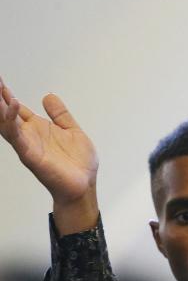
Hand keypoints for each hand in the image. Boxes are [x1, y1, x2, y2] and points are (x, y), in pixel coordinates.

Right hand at [0, 77, 99, 232]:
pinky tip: (13, 107)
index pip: (16, 108)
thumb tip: (48, 95)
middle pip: (6, 113)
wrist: (85, 186)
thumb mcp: (72, 131)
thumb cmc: (79, 164)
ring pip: (6, 123)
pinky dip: (12, 122)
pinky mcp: (31, 156)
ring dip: (0, 107)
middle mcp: (28, 136)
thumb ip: (60, 114)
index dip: (6, 94)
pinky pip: (18, 137)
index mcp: (37, 129)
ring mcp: (28, 146)